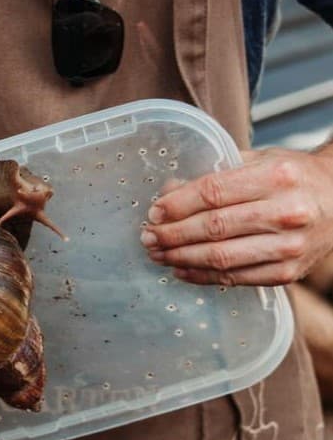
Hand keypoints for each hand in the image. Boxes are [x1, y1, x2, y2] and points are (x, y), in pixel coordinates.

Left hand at [139, 148, 332, 285]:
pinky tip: (181, 270)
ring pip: (221, 257)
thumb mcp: (258, 161)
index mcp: (276, 177)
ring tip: (157, 254)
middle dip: (172, 234)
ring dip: (181, 258)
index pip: (212, 193)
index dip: (177, 205)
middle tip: (147, 237)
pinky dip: (203, 276)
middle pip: (213, 227)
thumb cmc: (292, 176)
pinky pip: (236, 278)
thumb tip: (167, 193)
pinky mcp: (289, 272)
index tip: (153, 212)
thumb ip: (214, 175)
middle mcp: (286, 212)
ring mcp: (290, 247)